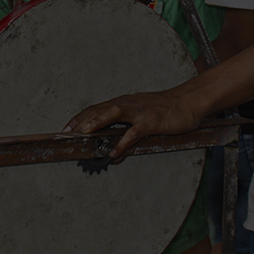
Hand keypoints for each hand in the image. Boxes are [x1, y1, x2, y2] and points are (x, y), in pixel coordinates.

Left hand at [64, 90, 200, 157]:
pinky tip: (114, 152)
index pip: (96, 108)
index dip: (79, 118)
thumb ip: (126, 133)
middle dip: (81, 121)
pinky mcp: (151, 122)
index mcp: (123, 103)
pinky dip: (122, 143)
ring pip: (114, 114)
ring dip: (97, 123)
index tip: (66, 128)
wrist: (187, 102)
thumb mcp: (142, 119)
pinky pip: (134, 133)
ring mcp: (139, 112)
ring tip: (84, 134)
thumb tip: (113, 152)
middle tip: (67, 133)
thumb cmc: (164, 110)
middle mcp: (128, 105)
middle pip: (99, 110)